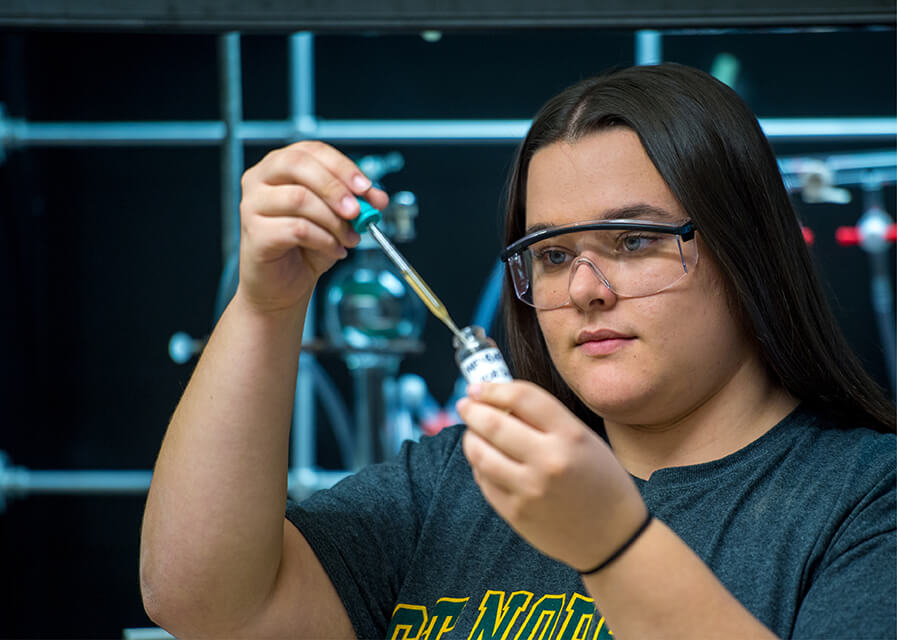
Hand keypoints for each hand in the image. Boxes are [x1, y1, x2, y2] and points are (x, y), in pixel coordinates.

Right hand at [236, 141, 388, 311]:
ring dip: (334, 221)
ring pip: (299, 198)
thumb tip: (378, 197)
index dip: (342, 167)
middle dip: (335, 188)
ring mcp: (252, 205)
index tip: (365, 187)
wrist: (283, 287)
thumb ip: (357, 204)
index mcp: (280, 166)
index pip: (312, 151)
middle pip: (299, 165)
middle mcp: (260, 179)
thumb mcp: (337, 219)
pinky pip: (297, 228)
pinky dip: (324, 240)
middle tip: (358, 211)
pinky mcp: (255, 232)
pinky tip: (335, 250)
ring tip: (349, 238)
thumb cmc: (305, 248)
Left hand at [456, 380, 646, 571]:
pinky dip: (479, 465)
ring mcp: (530, 490)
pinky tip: (484, 460)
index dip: (493, 387)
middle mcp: (549, 461)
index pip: (522, 397)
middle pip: (493, 423)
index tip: (479, 387)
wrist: (615, 539)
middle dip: (471, 409)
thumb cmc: (601, 483)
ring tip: (472, 432)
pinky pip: (484, 481)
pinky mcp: (516, 513)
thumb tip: (499, 401)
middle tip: (465, 405)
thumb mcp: (586, 441)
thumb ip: (546, 420)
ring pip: (480, 453)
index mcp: (571, 436)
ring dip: (470, 437)